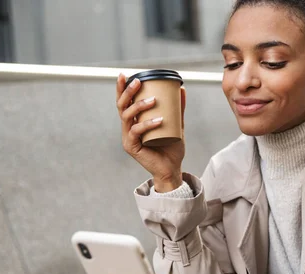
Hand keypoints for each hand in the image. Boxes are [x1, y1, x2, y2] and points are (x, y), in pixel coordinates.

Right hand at [116, 73, 186, 191]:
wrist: (172, 168)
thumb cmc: (171, 148)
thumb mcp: (176, 125)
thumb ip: (178, 109)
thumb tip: (182, 89)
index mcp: (134, 121)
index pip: (125, 102)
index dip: (122, 88)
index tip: (125, 75)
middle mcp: (128, 128)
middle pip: (122, 106)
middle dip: (128, 92)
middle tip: (138, 82)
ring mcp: (128, 137)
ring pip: (127, 117)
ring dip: (139, 106)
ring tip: (153, 101)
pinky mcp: (132, 147)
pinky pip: (136, 132)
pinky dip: (147, 124)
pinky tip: (159, 120)